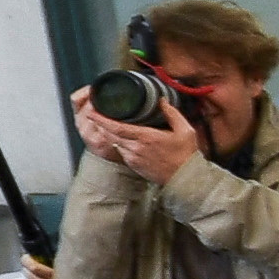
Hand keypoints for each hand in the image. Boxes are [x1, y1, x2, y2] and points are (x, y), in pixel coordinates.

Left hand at [79, 86, 201, 186]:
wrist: (185, 178)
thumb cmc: (186, 155)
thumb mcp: (186, 131)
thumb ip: (172, 113)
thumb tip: (162, 100)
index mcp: (146, 137)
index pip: (116, 127)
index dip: (101, 119)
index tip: (91, 112)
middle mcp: (136, 148)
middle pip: (110, 134)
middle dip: (101, 124)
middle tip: (96, 114)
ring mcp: (133, 158)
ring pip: (114, 142)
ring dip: (110, 134)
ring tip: (108, 124)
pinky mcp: (133, 165)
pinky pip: (121, 151)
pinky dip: (118, 143)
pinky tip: (121, 138)